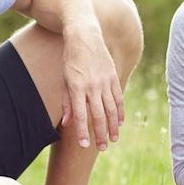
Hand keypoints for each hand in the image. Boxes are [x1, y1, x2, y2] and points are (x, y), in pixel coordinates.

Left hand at [61, 24, 123, 150]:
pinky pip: (118, 98)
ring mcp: (104, 81)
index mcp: (76, 87)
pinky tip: (119, 122)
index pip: (80, 115)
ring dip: (112, 126)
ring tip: (114, 139)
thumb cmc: (70, 60)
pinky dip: (119, 111)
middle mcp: (91, 86)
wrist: (84, 36)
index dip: (82, 132)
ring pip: (111, 109)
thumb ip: (67, 103)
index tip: (85, 145)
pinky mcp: (112, 76)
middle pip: (98, 115)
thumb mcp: (63, 80)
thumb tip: (67, 123)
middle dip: (100, 134)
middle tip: (102, 148)